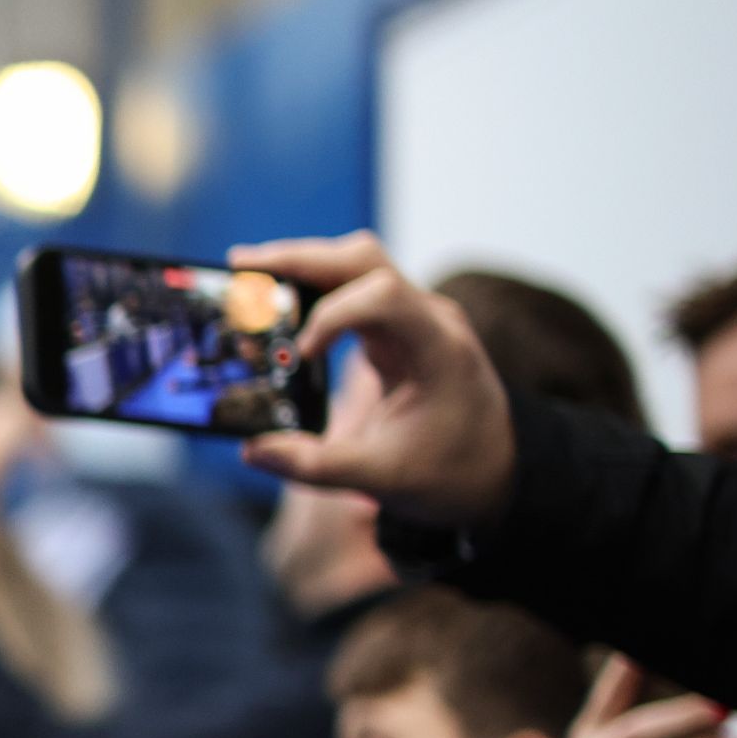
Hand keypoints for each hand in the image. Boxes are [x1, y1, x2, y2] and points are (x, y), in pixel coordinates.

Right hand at [232, 235, 518, 525]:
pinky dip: (314, 289)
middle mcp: (429, 318)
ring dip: (304, 265)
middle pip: (363, 259)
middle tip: (241, 266)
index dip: (330, 315)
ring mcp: (415, 317)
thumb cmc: (450, 471)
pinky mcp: (398, 326)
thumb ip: (315, 466)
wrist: (496, 468)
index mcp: (438, 348)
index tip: (300, 355)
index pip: (382, 295)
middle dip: (301, 259)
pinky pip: (354, 289)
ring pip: (357, 263)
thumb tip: (253, 450)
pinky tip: (277, 305)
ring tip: (249, 275)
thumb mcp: (383, 478)